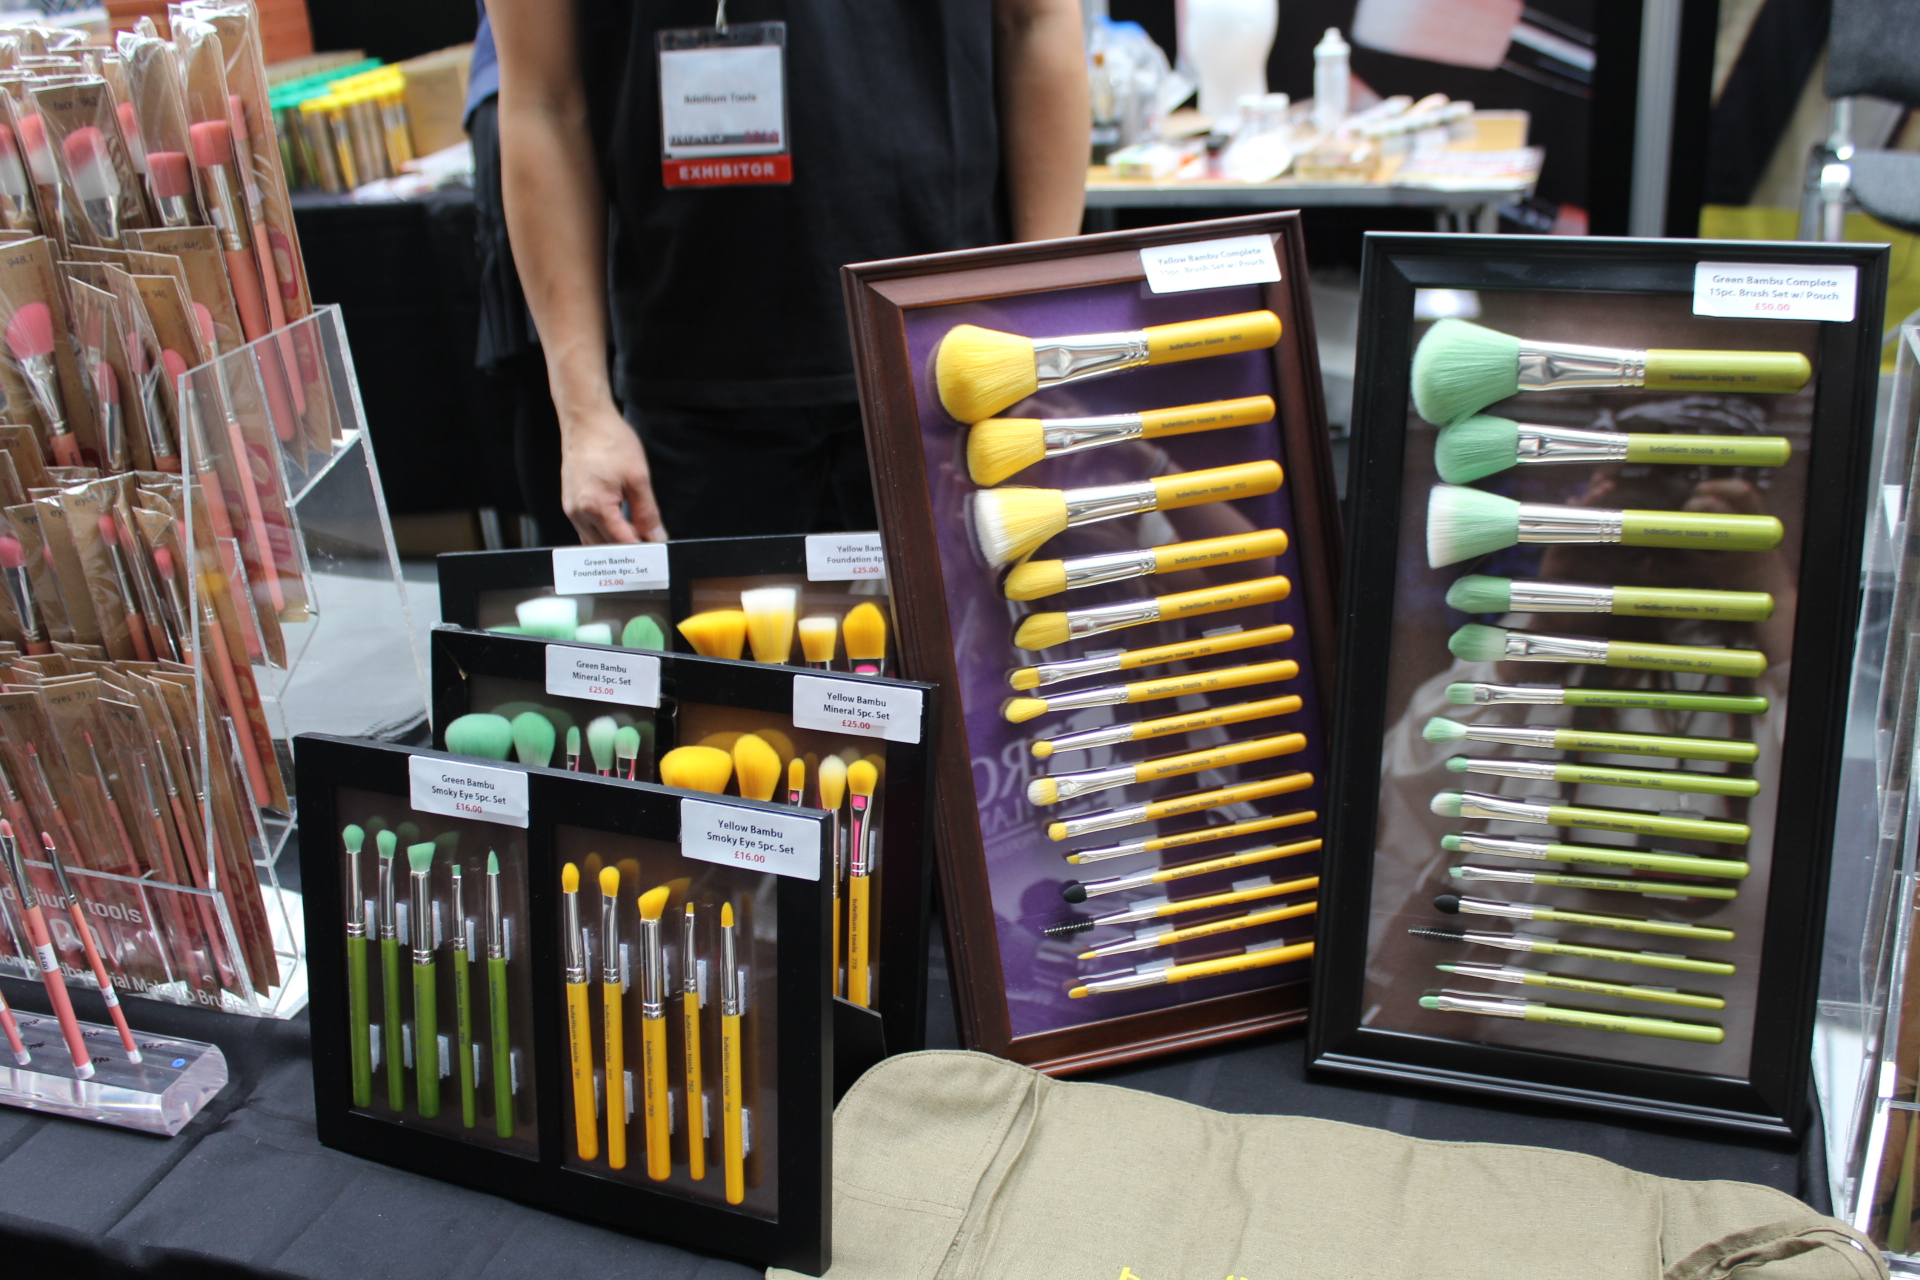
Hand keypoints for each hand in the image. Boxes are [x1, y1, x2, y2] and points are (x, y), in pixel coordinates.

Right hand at [560, 403, 667, 543]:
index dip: (642, 552)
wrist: (585, 420)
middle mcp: (578, 512)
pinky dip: (602, 534)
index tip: (657, 554)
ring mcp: (571, 509)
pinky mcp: (570, 503)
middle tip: (650, 549)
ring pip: (593, 542)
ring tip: (637, 539)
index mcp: (595, 507)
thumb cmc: (610, 441)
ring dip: (614, 544)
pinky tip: (619, 527)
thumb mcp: (638, 478)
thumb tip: (657, 536)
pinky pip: (586, 529)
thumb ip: (647, 512)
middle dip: (628, 552)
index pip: (622, 543)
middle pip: (605, 548)